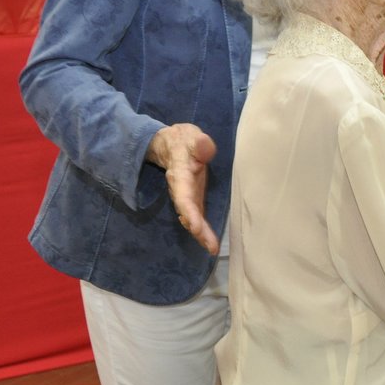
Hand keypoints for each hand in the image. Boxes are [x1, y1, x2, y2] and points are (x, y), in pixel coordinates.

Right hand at [148, 123, 218, 254]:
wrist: (172, 144)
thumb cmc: (185, 141)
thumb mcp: (192, 137)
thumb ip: (200, 143)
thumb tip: (205, 148)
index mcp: (180, 175)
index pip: (183, 196)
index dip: (189, 213)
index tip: (196, 228)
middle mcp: (181, 189)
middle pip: (188, 212)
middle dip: (198, 230)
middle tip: (210, 247)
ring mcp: (187, 195)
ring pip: (192, 217)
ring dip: (201, 234)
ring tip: (211, 248)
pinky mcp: (193, 198)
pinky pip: (197, 215)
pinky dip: (202, 229)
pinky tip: (208, 241)